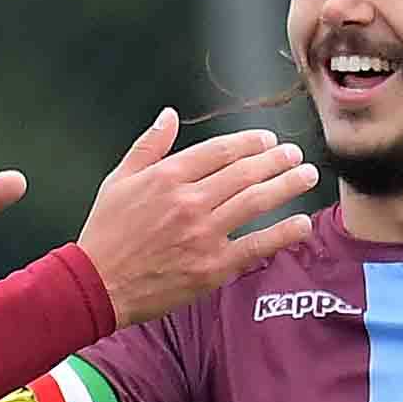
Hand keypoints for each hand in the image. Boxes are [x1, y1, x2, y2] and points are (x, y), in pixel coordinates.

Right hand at [71, 111, 317, 326]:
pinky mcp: (211, 267)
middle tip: (294, 155)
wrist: (96, 285)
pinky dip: (282, 233)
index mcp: (167, 176)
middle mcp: (189, 201)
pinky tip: (301, 223)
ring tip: (306, 176)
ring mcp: (203, 234)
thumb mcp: (118, 180)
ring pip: (256, 202)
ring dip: (286, 186)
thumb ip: (148, 146)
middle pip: (245, 172)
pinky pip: (256, 245)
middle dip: (276, 160)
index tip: (267, 140)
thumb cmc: (105, 234)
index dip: (250, 142)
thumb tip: (169, 115)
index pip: (220, 150)